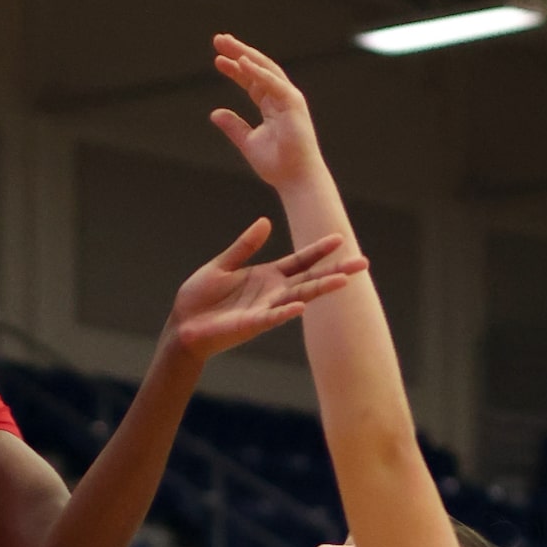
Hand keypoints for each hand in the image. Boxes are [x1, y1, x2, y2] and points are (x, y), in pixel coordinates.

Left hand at [164, 218, 366, 364]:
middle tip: (363, 263)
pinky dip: (285, 311)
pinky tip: (300, 305)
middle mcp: (272, 292)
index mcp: (266, 276)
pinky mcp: (251, 324)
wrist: (184, 324)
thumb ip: (244, 246)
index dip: (319, 250)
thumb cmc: (201, 297)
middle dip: (335, 271)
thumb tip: (266, 221)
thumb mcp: (222, 265)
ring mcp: (265, 309)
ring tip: (343, 281)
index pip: (300, 261)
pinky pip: (272, 317)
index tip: (340, 238)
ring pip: (299, 297)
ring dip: (320, 289)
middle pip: (309, 279)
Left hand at [211, 34, 324, 192]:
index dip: (234, 68)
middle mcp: (282, 98)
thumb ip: (234, 126)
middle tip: (218, 39)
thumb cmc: (278, 164)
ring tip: (226, 43)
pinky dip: (258, 72)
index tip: (217, 59)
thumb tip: (214, 113)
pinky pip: (274, 84)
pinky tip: (242, 62)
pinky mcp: (294, 105)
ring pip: (266, 70)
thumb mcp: (248, 142)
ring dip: (246, 54)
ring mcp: (289, 99)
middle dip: (238, 52)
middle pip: (258, 68)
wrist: (295, 179)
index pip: (251, 80)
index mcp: (272, 105)